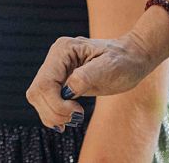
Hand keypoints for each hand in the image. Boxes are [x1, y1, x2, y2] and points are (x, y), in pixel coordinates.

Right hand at [25, 31, 161, 128]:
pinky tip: (68, 118)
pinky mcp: (59, 80)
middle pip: (37, 92)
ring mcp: (55, 69)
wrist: (131, 58)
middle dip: (54, 111)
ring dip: (52, 114)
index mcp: (63, 50)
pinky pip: (45, 100)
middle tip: (77, 118)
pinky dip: (54, 113)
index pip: (45, 83)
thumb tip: (68, 90)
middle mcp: (55, 58)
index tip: (78, 112)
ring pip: (37, 98)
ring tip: (75, 118)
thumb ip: (87, 76)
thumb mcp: (110, 67)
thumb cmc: (124, 60)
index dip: (56, 104)